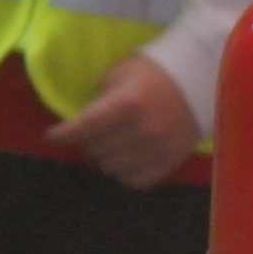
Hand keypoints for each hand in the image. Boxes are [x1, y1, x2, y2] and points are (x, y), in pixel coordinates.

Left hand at [44, 55, 202, 187]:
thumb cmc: (154, 72)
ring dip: (105, 156)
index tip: (51, 137)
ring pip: (111, 167)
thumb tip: (83, 121)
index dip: (64, 134)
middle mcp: (142, 130)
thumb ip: (99, 98)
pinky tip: (127, 158)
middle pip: (95, 148)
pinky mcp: (170, 162)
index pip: (85, 126)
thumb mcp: (120, 75)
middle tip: (91, 131)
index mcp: (127, 103)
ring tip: (111, 142)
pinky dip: (124, 172)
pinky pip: (134, 180)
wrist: (201, 81)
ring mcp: (158, 149)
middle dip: (86, 140)